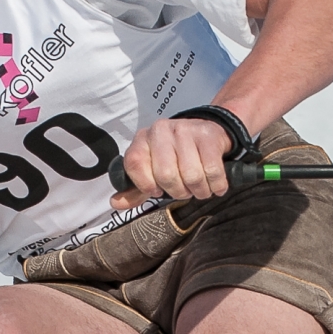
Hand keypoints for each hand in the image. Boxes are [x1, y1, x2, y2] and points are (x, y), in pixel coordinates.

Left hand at [111, 114, 237, 210]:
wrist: (209, 133)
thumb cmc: (178, 157)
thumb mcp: (153, 171)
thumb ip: (135, 189)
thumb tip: (116, 203)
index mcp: (143, 139)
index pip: (134, 164)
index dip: (145, 184)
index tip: (157, 190)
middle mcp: (161, 130)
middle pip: (165, 175)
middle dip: (178, 192)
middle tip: (185, 191)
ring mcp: (185, 130)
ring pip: (191, 176)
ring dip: (199, 191)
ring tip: (200, 188)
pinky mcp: (208, 136)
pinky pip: (212, 171)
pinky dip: (216, 185)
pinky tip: (216, 185)